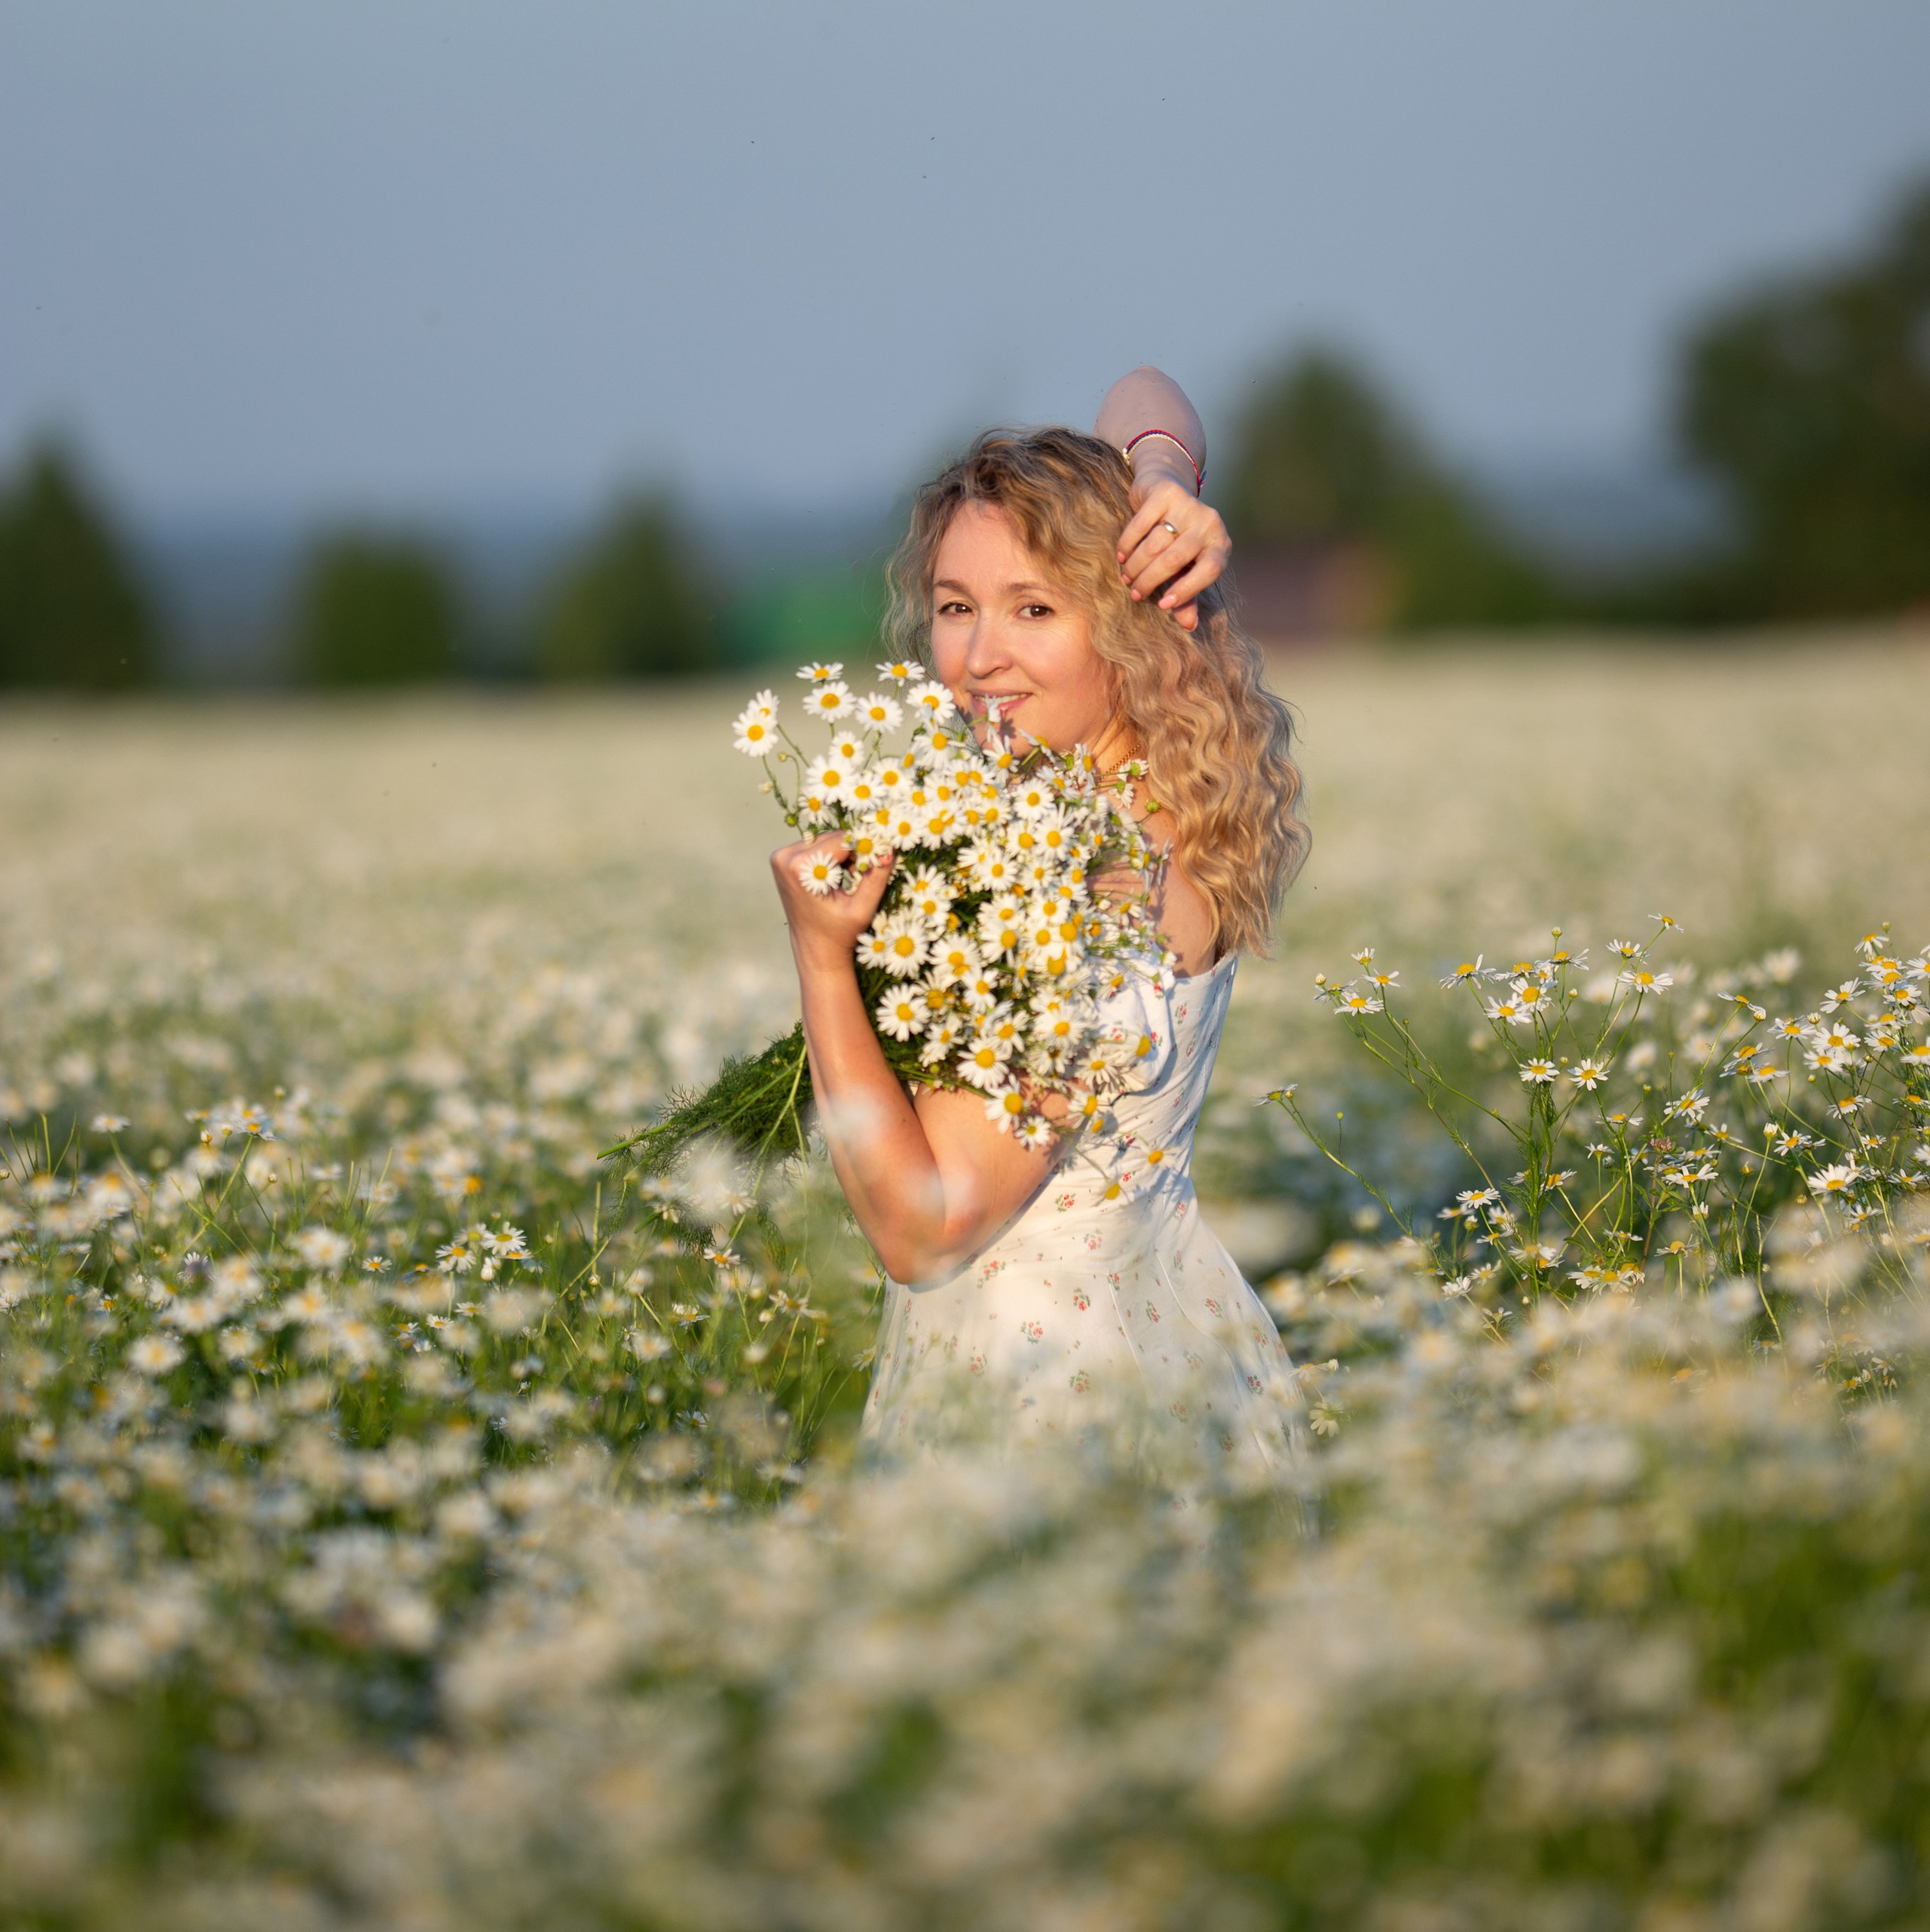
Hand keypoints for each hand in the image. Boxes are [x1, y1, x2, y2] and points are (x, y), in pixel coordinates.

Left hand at [770, 831, 895, 975]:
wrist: (815, 948)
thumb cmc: (839, 933)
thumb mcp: (862, 908)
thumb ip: (876, 878)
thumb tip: (889, 849)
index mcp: (800, 867)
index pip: (842, 840)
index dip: (864, 849)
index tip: (878, 863)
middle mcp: (785, 857)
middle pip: (833, 837)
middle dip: (852, 853)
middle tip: (860, 878)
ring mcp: (781, 857)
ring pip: (826, 840)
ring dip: (843, 855)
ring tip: (849, 880)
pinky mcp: (783, 860)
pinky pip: (817, 846)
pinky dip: (831, 857)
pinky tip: (836, 878)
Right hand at [1117, 458, 1229, 633]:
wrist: (1167, 487)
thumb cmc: (1179, 538)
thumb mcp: (1187, 567)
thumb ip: (1188, 596)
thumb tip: (1188, 627)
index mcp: (1220, 545)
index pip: (1210, 570)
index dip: (1188, 590)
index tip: (1164, 605)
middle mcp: (1210, 523)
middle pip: (1175, 559)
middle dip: (1150, 580)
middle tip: (1135, 593)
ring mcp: (1189, 505)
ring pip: (1155, 544)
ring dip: (1136, 565)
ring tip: (1126, 577)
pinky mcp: (1167, 493)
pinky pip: (1141, 525)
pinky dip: (1128, 544)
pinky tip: (1121, 556)